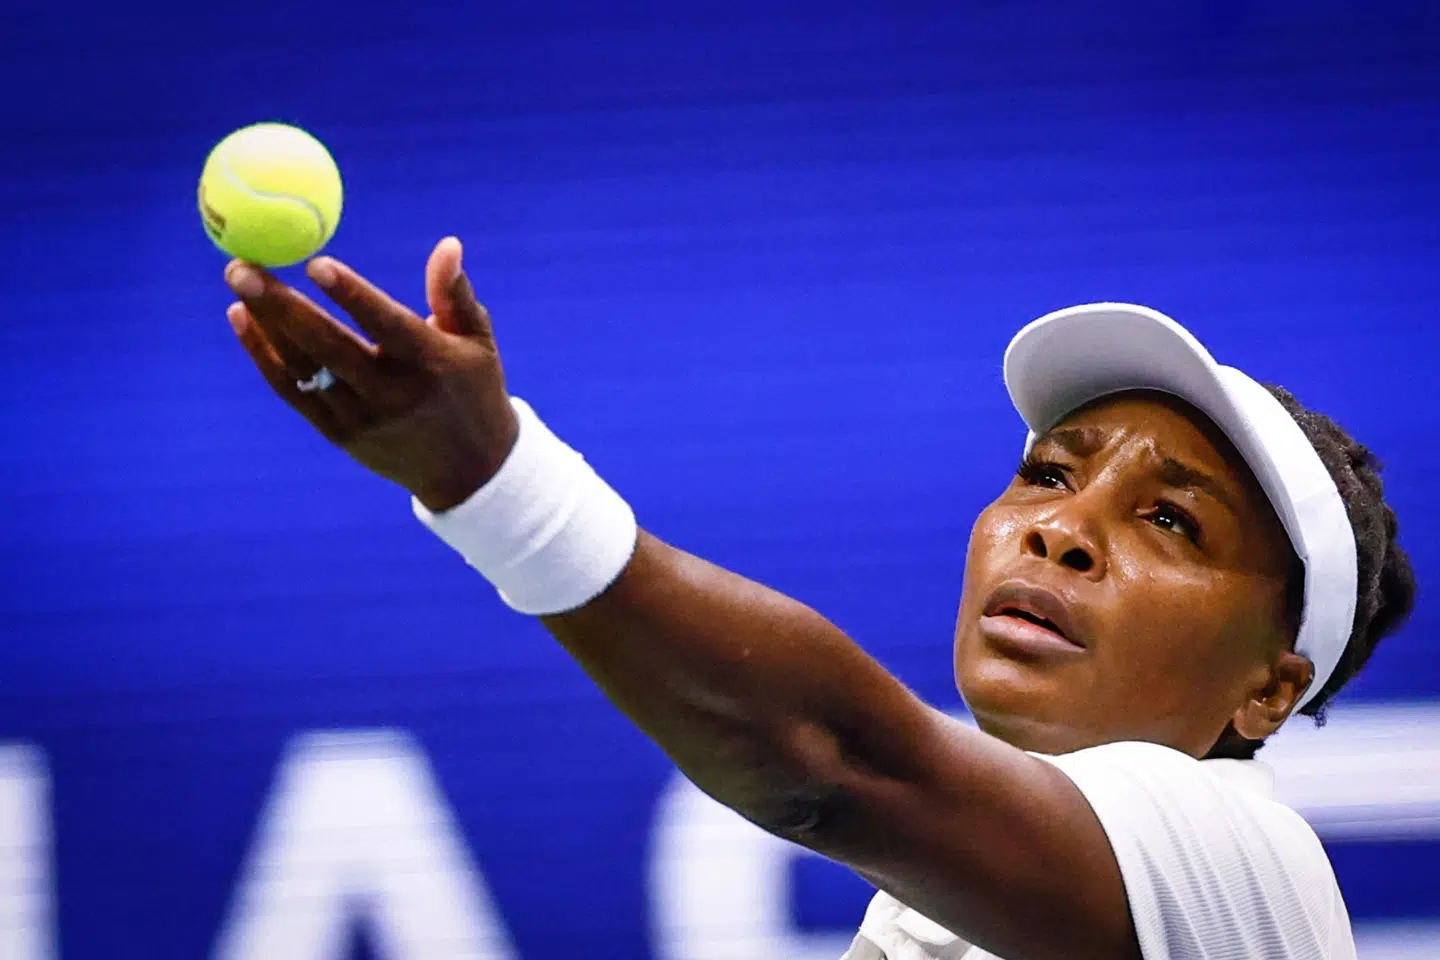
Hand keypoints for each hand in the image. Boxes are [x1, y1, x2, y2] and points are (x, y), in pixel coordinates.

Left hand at [223, 237, 519, 511]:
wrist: (468, 471)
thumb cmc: (474, 390)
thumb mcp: (478, 342)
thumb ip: (455, 293)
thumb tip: (447, 244)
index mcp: (430, 364)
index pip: (385, 325)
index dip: (351, 295)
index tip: (315, 262)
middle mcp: (392, 394)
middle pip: (327, 346)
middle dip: (281, 305)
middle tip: (243, 265)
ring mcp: (361, 418)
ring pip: (303, 368)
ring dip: (265, 324)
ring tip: (239, 280)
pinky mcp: (338, 434)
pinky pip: (292, 391)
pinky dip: (264, 355)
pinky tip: (242, 319)